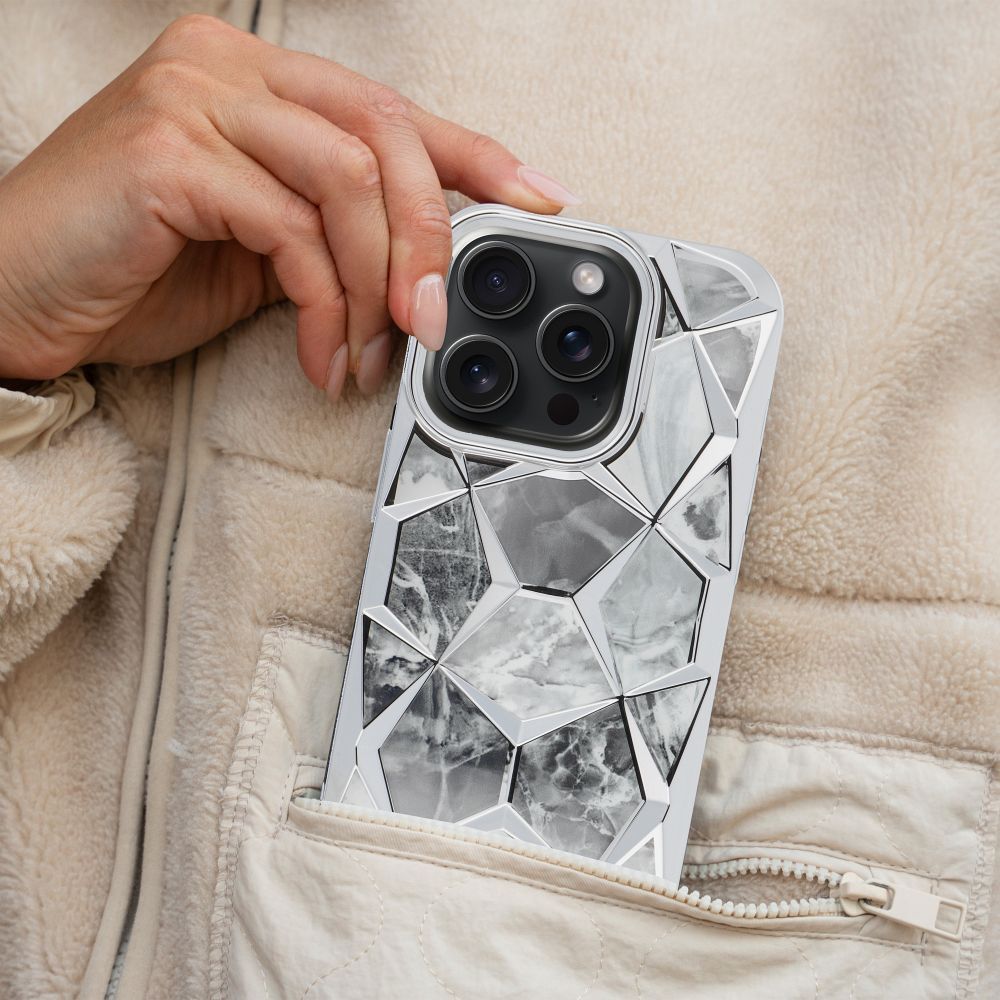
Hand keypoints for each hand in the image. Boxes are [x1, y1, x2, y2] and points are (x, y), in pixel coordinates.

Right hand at [0, 15, 578, 396]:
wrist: (21, 297)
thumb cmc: (136, 271)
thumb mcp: (264, 249)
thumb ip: (336, 235)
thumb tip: (426, 270)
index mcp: (259, 81)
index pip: (392, 109)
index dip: (475, 154)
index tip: (537, 197)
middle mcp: (228, 69)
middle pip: (385, 134)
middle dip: (428, 240)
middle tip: (436, 321)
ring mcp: (194, 99)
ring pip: (348, 180)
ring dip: (376, 286)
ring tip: (366, 354)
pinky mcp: (167, 151)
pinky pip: (292, 230)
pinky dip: (325, 306)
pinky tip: (322, 355)